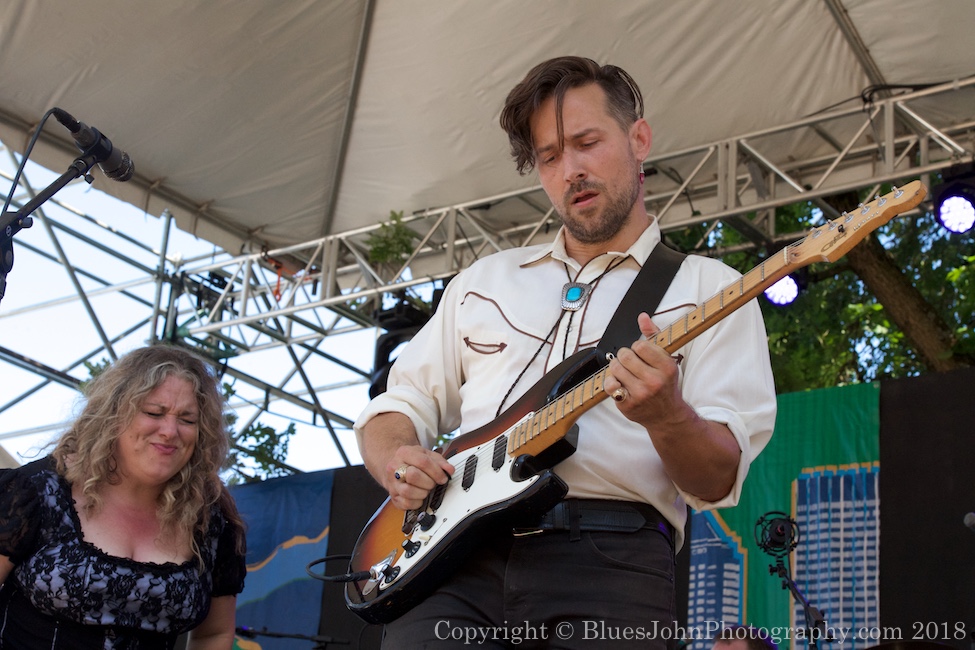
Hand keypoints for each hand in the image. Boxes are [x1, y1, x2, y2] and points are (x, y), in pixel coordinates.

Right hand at [384, 444, 453, 510]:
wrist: (395, 467)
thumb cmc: (412, 461)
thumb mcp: (426, 455)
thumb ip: (440, 462)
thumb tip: (449, 470)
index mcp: (404, 453)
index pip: (422, 462)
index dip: (436, 472)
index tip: (443, 478)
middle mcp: (394, 468)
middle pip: (413, 476)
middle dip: (429, 482)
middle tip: (433, 483)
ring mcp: (392, 483)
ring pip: (408, 491)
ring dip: (423, 493)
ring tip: (426, 489)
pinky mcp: (393, 497)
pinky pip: (406, 504)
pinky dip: (417, 502)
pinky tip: (420, 496)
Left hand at [603, 312, 691, 430]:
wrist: (667, 415)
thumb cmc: (665, 384)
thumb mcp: (666, 359)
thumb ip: (653, 336)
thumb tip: (642, 316)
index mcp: (667, 367)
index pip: (640, 345)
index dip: (636, 348)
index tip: (640, 354)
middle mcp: (655, 381)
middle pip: (625, 356)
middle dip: (624, 356)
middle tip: (629, 363)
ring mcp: (641, 394)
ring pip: (615, 369)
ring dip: (616, 368)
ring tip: (624, 373)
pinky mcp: (628, 405)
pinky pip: (610, 385)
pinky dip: (611, 382)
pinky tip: (620, 384)